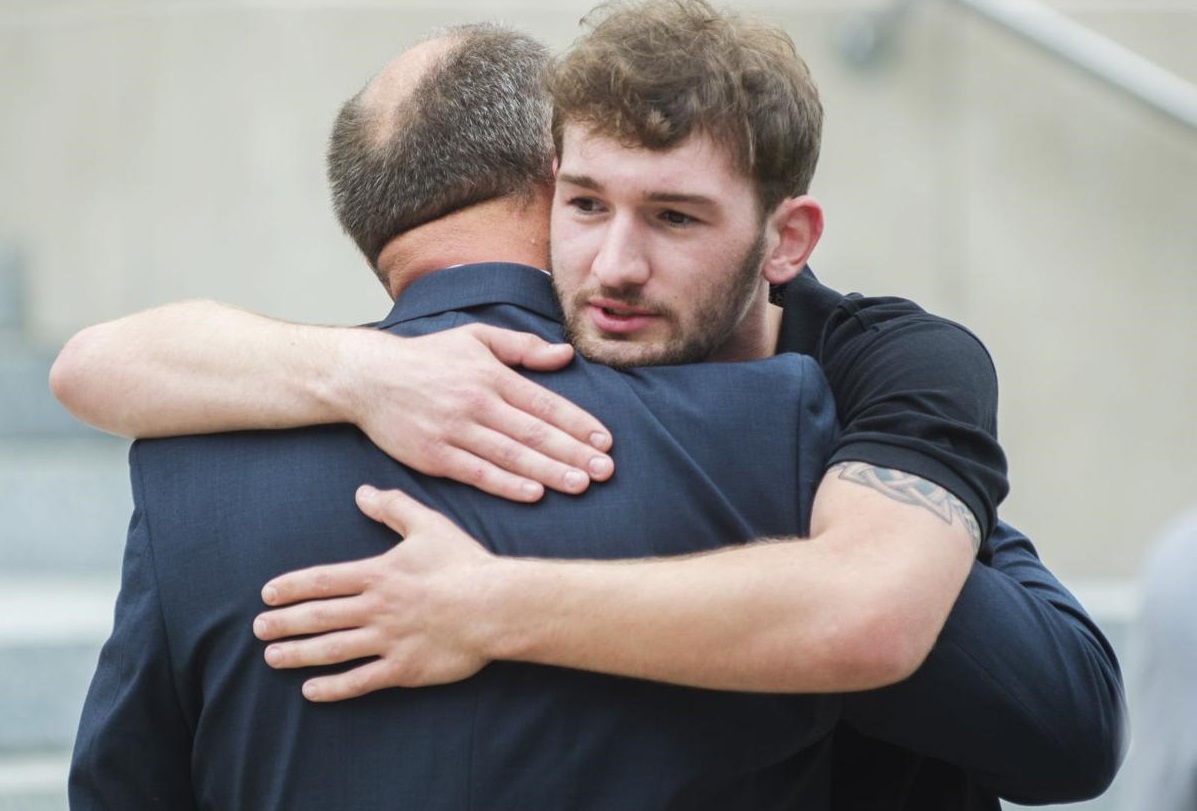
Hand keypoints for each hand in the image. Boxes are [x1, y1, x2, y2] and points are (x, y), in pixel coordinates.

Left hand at [254, 485, 498, 699]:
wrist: (495, 605)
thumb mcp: (428, 525)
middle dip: (284, 623)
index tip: (267, 594)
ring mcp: (387, 640)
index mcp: (378, 574)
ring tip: (271, 657)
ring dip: (298, 654)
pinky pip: (360, 681)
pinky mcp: (404, 668)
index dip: (292, 587)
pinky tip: (310, 690)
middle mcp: (376, 608)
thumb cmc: (464, 564)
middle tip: (258, 629)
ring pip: (332, 650)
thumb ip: (394, 507)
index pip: (323, 580)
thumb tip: (363, 491)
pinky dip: (332, 687)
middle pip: (319, 616)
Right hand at [341, 324, 613, 501]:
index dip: (578, 424)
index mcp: (491, 375)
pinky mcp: (434, 455)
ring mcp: (455, 430)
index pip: (545, 403)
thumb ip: (522, 346)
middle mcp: (477, 402)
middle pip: (535, 432)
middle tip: (606, 471)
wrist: (368, 377)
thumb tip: (564, 355)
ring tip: (581, 485)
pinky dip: (507, 484)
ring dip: (549, 471)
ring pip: (511, 455)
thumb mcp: (475, 337)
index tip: (605, 441)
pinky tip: (534, 493)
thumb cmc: (427, 356)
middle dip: (574, 453)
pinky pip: (477, 473)